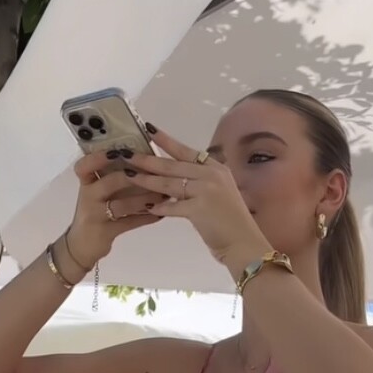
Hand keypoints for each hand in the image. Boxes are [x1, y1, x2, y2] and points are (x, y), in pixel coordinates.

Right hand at [64, 153, 160, 270]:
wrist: (82, 245)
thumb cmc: (94, 212)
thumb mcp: (96, 193)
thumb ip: (111, 177)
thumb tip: (140, 158)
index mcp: (86, 183)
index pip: (85, 166)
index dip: (99, 157)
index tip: (118, 151)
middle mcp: (88, 197)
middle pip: (110, 182)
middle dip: (133, 176)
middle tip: (154, 172)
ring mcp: (96, 215)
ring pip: (122, 205)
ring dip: (145, 198)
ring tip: (163, 194)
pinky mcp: (105, 232)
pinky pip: (129, 223)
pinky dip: (146, 218)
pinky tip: (160, 214)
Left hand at [126, 127, 269, 264]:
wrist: (244, 243)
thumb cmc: (231, 222)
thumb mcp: (221, 192)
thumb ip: (202, 181)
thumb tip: (179, 177)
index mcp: (216, 168)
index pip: (186, 150)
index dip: (166, 140)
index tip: (148, 129)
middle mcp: (211, 175)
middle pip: (172, 165)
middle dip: (148, 160)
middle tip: (127, 155)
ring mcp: (206, 191)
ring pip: (169, 183)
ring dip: (147, 180)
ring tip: (129, 176)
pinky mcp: (200, 209)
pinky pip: (173, 206)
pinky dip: (160, 207)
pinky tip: (148, 207)